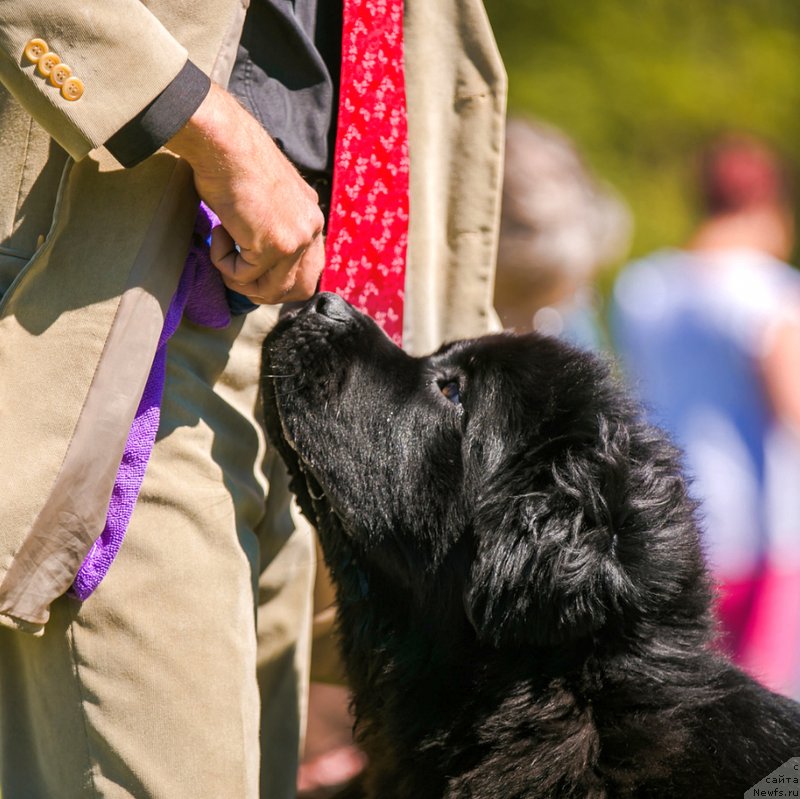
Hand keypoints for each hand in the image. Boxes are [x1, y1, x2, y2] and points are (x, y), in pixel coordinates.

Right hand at [167, 83, 324, 303]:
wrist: (224, 142)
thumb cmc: (234, 161)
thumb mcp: (267, 197)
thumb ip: (273, 224)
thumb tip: (256, 254)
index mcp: (311, 217)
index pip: (311, 268)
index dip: (283, 281)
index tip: (256, 274)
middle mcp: (311, 229)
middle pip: (300, 289)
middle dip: (266, 293)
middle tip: (237, 276)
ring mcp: (295, 240)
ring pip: (270, 290)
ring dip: (239, 278)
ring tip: (224, 247)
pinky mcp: (272, 247)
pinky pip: (242, 276)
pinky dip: (222, 261)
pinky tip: (220, 232)